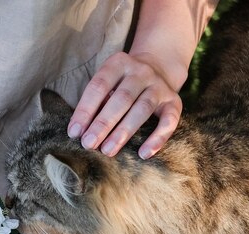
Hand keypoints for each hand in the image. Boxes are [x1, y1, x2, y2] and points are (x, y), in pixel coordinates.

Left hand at [67, 52, 182, 158]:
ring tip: (107, 151)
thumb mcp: (107, 84)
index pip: (98, 86)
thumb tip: (79, 132)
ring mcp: (159, 86)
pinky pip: (169, 120)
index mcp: (118, 63)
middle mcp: (141, 72)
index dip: (85, 110)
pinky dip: (157, 138)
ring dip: (123, 132)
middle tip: (88, 144)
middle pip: (121, 98)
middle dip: (102, 123)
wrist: (158, 67)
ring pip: (142, 109)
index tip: (74, 132)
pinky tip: (144, 154)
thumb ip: (96, 102)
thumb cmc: (120, 84)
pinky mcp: (174, 101)